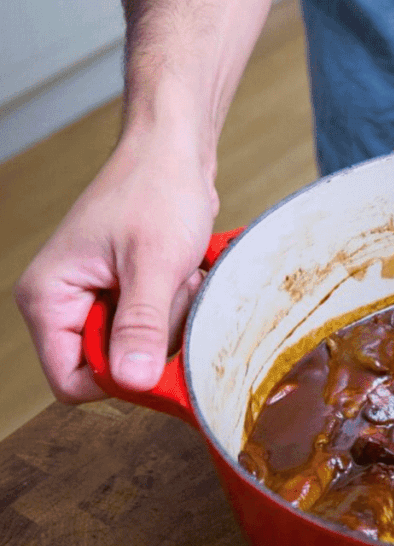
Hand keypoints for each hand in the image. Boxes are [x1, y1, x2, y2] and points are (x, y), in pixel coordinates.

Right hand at [15, 128, 216, 402]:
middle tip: (171, 294)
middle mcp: (62, 303)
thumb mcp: (154, 263)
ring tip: (177, 277)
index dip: (117, 380)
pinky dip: (175, 308)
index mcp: (48, 297)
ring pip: (138, 349)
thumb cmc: (157, 191)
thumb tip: (132, 382)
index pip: (70, 381)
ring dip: (169, 322)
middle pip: (110, 367)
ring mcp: (94, 299)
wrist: (174, 153)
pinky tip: (182, 276)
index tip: (158, 356)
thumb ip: (141, 325)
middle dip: (151, 340)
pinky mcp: (123, 294)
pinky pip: (153, 327)